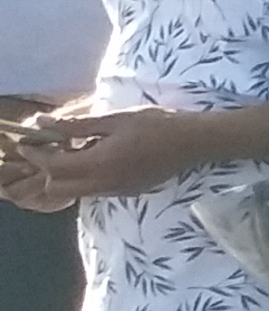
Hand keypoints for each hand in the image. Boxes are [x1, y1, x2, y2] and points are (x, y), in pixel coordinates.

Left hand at [0, 104, 202, 208]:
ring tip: (76, 149)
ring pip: (75, 191)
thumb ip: (78, 125)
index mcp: (100, 163)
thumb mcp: (116, 119)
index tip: (30, 140)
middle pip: (58, 187)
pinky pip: (94, 190)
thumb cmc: (158, 124)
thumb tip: (45, 123)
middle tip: (53, 146)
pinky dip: (85, 176)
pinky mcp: (127, 192)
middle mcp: (105, 183)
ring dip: (67, 174)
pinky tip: (98, 156)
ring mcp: (116, 191)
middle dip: (48, 169)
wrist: (195, 143)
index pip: (53, 166)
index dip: (36, 154)